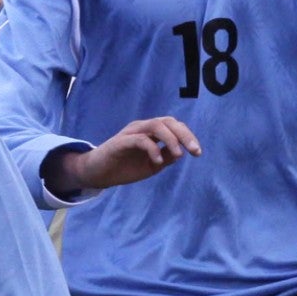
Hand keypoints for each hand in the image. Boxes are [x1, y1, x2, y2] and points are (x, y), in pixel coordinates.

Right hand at [71, 117, 200, 189]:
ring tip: (178, 155)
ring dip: (171, 139)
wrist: (99, 173)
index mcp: (152, 132)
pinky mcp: (121, 141)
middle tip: (195, 151)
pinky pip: (140, 139)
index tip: (197, 152)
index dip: (188, 136)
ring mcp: (131, 132)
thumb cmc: (125, 167)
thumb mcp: (152, 165)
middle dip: (184, 134)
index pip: (174, 126)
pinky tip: (157, 161)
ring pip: (156, 125)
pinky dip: (152, 149)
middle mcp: (143, 128)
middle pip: (168, 121)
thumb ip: (166, 157)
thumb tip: (181, 152)